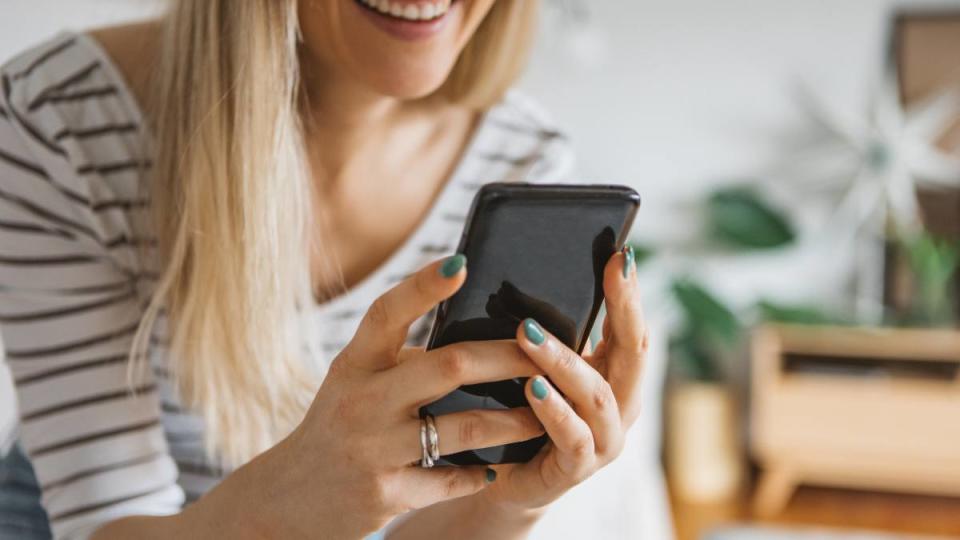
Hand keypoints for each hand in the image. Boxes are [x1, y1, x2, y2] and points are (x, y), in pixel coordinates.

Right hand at [220, 256, 543, 538]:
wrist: (290, 499)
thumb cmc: (338, 424)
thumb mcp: (355, 381)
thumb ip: (402, 358)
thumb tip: (476, 330)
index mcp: (354, 364)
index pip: (387, 313)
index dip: (423, 286)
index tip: (461, 264)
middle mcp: (362, 401)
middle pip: (450, 366)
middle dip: (508, 358)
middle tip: (544, 354)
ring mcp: (375, 449)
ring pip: (466, 428)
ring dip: (515, 421)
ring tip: (544, 415)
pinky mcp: (388, 493)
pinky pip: (452, 479)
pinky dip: (481, 472)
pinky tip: (498, 465)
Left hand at [481, 247, 646, 510]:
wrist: (508, 477)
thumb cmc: (526, 411)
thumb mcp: (544, 366)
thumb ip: (554, 333)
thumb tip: (530, 276)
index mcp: (617, 376)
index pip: (633, 326)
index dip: (630, 292)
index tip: (621, 255)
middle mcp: (622, 406)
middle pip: (634, 352)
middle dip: (624, 308)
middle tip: (608, 271)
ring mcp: (605, 440)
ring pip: (596, 394)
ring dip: (563, 360)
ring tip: (529, 334)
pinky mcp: (577, 468)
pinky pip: (572, 436)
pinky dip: (553, 410)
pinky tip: (533, 387)